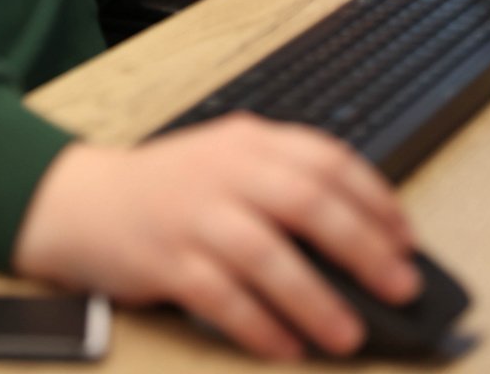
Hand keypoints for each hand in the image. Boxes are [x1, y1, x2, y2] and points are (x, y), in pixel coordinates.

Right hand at [12, 117, 420, 360]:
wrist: (83, 200)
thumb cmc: (169, 188)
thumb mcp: (228, 161)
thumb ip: (284, 183)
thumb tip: (362, 236)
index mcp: (248, 142)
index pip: (325, 158)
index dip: (374, 198)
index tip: (406, 237)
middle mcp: (225, 172)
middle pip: (305, 200)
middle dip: (361, 246)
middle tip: (399, 285)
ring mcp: (194, 215)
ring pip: (265, 253)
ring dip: (313, 297)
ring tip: (347, 334)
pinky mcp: (165, 259)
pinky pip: (219, 296)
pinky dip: (256, 323)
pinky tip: (284, 347)